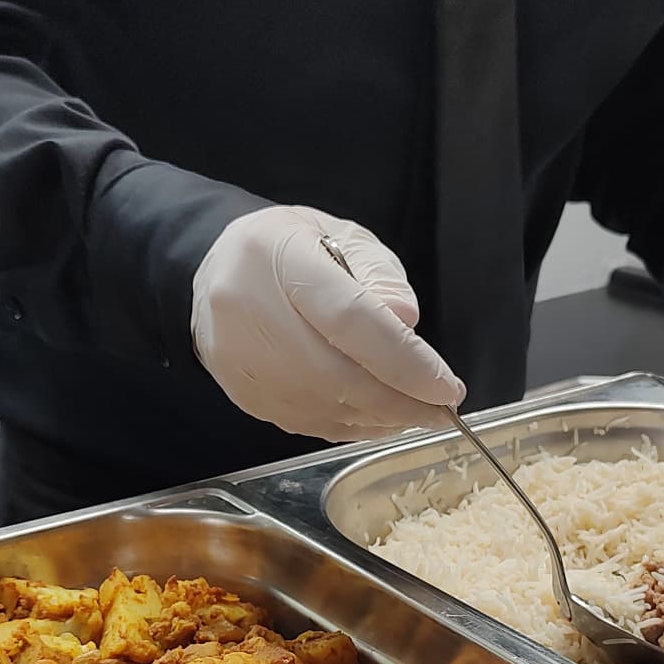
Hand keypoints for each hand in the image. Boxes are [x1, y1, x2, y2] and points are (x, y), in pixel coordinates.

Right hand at [191, 205, 464, 441]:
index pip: (350, 321)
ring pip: (322, 407)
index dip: (404, 361)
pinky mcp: (241, 393)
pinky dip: (349, 426)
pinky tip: (377, 418)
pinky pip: (305, 423)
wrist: (216, 267)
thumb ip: (379, 275)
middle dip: (399, 402)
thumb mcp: (341, 237)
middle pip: (337, 375)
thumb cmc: (290, 248)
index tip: (447, 388)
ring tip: (415, 414)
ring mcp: (239, 360)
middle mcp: (248, 312)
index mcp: (279, 258)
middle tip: (440, 412)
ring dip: (378, 419)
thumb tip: (407, 323)